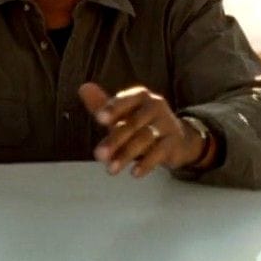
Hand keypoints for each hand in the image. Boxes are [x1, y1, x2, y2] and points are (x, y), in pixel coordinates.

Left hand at [79, 83, 206, 176]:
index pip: (126, 100)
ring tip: (111, 169)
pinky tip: (134, 173)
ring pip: (145, 138)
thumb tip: (83, 88)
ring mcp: (166, 124)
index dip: (113, 109)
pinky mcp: (173, 143)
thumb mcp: (122, 115)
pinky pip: (160, 152)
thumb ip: (102, 105)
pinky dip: (147, 163)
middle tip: (98, 155)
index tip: (99, 118)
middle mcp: (155, 107)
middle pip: (133, 123)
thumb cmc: (142, 124)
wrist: (177, 139)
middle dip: (114, 140)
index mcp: (140, 96)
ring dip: (126, 154)